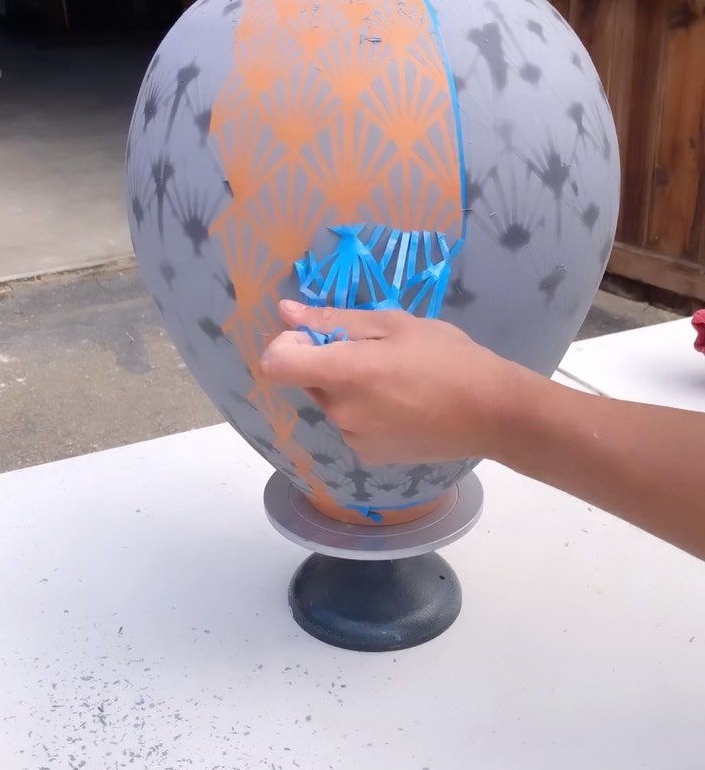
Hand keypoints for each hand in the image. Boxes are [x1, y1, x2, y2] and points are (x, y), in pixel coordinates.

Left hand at [260, 301, 523, 464]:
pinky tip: (404, 405)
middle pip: (309, 380)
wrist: (492, 414)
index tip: (320, 336)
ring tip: (399, 380)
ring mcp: (353, 438)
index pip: (277, 364)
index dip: (289, 345)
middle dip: (329, 362)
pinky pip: (352, 424)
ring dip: (350, 388)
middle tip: (378, 352)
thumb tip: (286, 313)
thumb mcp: (395, 324)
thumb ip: (335, 320)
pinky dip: (366, 412)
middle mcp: (340, 411)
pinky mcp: (369, 456)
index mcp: (345, 373)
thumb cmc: (448, 358)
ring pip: (333, 402)